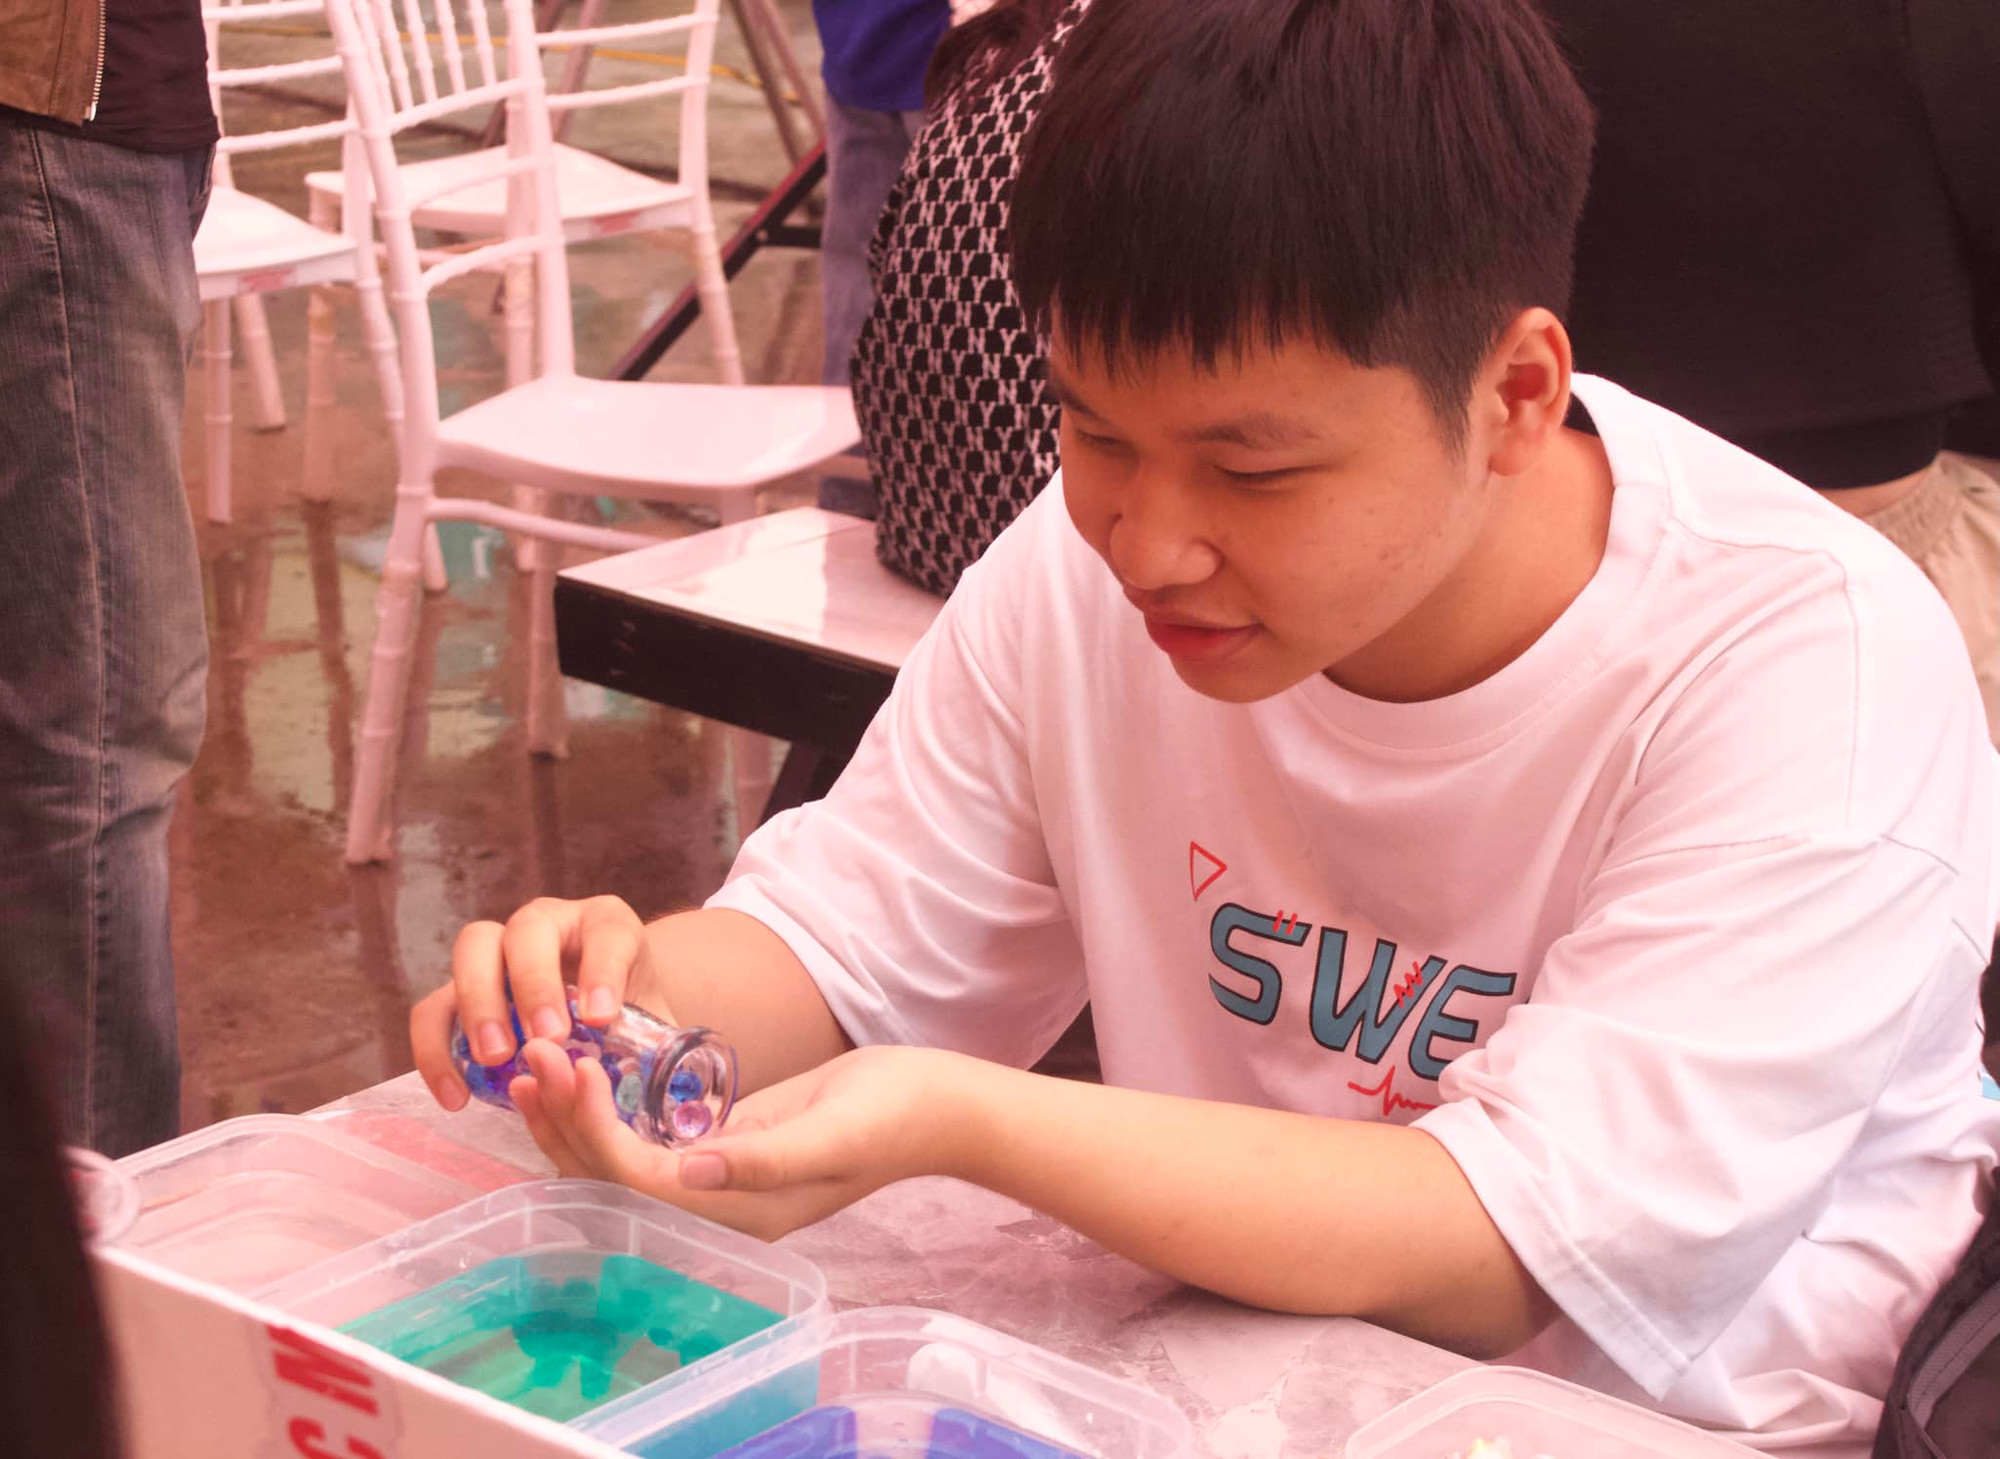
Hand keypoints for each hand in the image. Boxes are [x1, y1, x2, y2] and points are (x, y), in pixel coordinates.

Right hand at [410, 895, 671, 1111]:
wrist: (600, 1026)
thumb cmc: (631, 1025)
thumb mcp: (654, 1028)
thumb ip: (657, 1050)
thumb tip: (671, 1092)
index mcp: (606, 925)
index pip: (606, 933)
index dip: (602, 972)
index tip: (601, 1019)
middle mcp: (549, 925)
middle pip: (527, 930)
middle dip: (534, 983)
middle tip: (546, 1038)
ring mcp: (499, 952)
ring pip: (472, 952)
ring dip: (479, 1005)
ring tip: (495, 1060)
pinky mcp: (462, 989)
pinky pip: (435, 1007)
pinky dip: (436, 1049)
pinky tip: (456, 1097)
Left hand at [506, 1041, 979, 1240]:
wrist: (933, 1104)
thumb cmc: (892, 1115)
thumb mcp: (834, 1134)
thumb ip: (764, 1160)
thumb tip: (691, 1171)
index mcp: (739, 1215)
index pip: (637, 1183)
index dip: (593, 1131)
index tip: (569, 1067)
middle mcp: (715, 1210)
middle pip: (611, 1179)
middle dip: (566, 1120)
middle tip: (535, 1051)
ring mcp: (716, 1182)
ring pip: (617, 1162)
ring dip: (573, 1117)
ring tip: (537, 1059)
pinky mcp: (720, 1150)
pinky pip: (641, 1141)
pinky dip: (604, 1110)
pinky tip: (579, 1073)